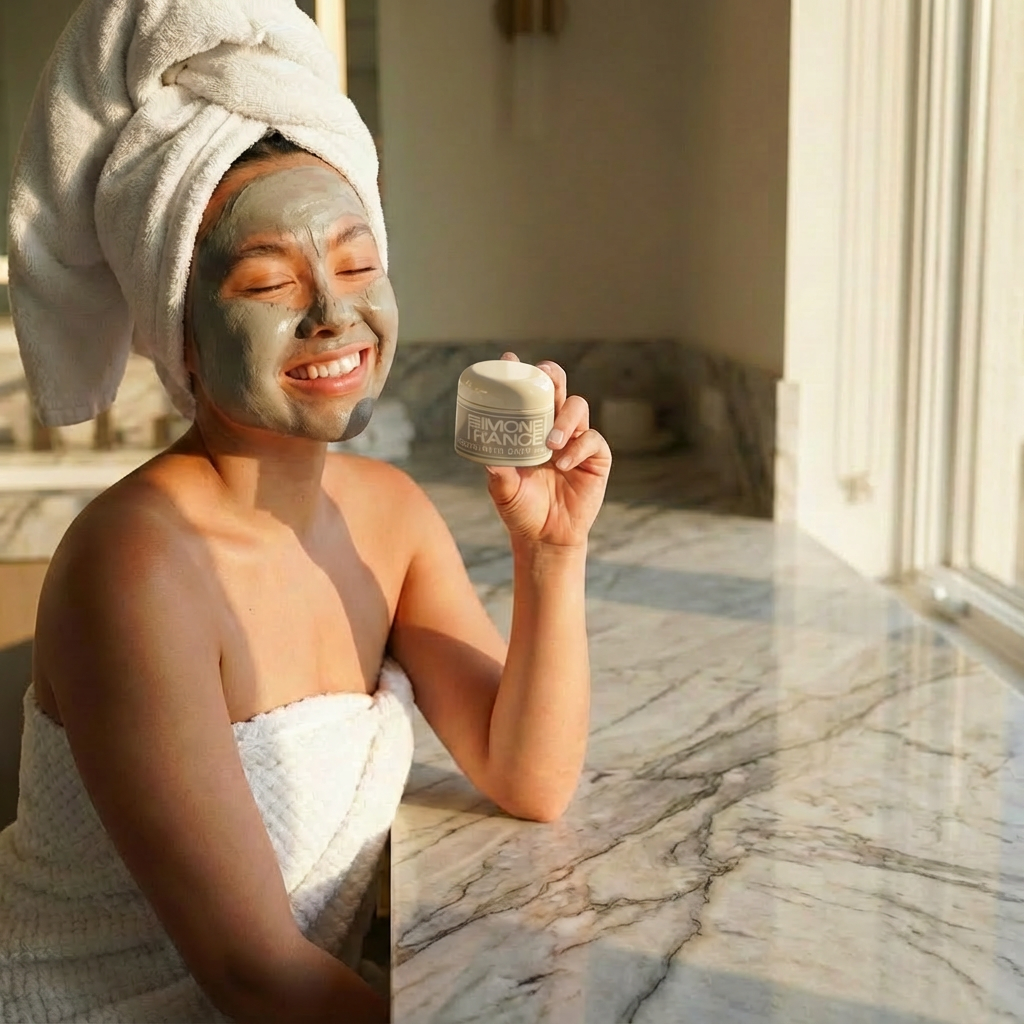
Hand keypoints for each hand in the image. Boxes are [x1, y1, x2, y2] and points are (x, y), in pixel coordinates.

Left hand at [484, 353, 611, 549]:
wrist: (546, 537)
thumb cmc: (522, 510)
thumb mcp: (504, 492)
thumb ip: (498, 476)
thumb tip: (488, 460)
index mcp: (529, 429)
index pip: (526, 394)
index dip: (519, 373)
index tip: (508, 359)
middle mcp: (554, 428)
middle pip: (558, 388)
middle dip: (551, 376)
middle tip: (542, 376)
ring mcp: (577, 440)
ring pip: (577, 408)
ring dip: (565, 419)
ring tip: (551, 443)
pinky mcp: (596, 458)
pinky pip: (592, 441)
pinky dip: (578, 449)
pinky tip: (563, 464)